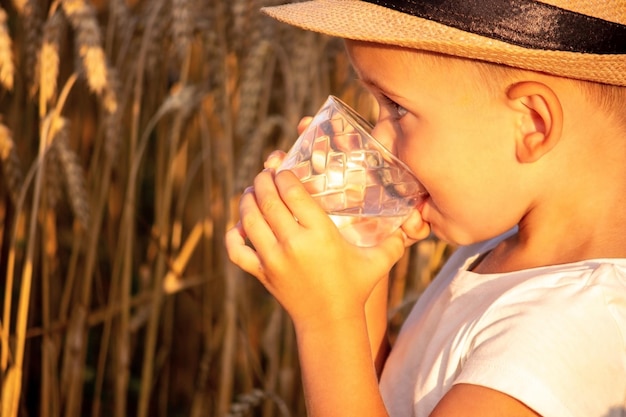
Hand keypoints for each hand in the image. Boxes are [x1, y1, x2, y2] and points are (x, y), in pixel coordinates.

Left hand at [226, 167, 409, 328]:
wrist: (330, 322)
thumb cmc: (355, 288)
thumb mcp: (378, 262)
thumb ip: (395, 241)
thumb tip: (415, 223)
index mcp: (319, 235)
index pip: (292, 192)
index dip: (284, 175)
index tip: (283, 168)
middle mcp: (292, 244)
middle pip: (267, 200)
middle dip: (263, 180)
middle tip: (265, 174)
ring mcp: (273, 260)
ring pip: (249, 219)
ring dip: (247, 200)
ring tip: (252, 191)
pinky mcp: (261, 274)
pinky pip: (237, 250)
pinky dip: (233, 235)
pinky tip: (239, 224)